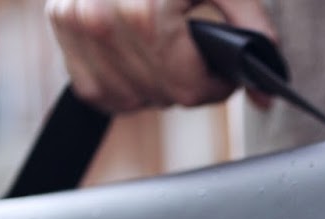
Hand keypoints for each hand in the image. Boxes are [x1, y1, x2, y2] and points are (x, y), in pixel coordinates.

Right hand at [45, 0, 276, 112]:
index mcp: (147, 14)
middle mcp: (103, 22)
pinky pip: (93, 88)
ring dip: (153, 87)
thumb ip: (250, 30)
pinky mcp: (59, 24)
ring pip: (127, 98)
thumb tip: (265, 96)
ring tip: (168, 55)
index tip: (222, 71)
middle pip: (160, 95)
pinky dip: (119, 84)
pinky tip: (137, 61)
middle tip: (196, 55)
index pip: (188, 89)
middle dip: (186, 83)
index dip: (216, 86)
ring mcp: (76, 24)